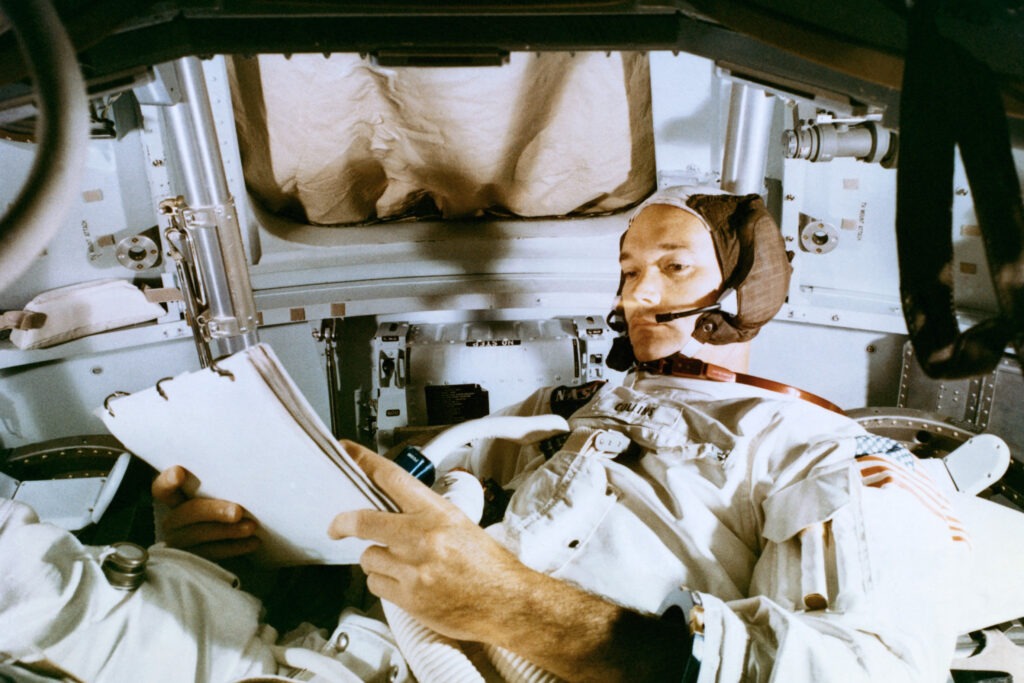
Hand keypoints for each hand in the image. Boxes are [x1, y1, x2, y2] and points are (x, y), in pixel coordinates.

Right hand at [151, 465, 260, 560]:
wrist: (233, 541)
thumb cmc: (228, 508)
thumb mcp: (220, 496)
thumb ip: (221, 488)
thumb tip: (243, 478)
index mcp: (176, 499)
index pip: (162, 489)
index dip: (167, 481)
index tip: (179, 472)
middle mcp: (174, 521)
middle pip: (187, 513)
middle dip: (213, 511)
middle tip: (238, 511)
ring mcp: (181, 543)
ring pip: (200, 535)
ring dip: (228, 531)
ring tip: (251, 527)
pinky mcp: (195, 560)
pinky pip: (213, 554)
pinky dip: (235, 547)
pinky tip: (253, 542)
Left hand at [328, 440, 529, 641]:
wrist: (507, 602)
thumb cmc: (488, 565)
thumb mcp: (460, 525)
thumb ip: (425, 515)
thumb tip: (392, 508)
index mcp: (437, 513)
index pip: (392, 478)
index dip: (364, 462)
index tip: (347, 453)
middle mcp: (422, 538)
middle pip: (364, 520)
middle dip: (343, 522)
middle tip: (337, 526)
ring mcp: (414, 569)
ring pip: (368, 557)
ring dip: (378, 560)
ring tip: (401, 565)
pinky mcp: (409, 598)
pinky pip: (376, 585)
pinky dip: (383, 583)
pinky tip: (404, 584)